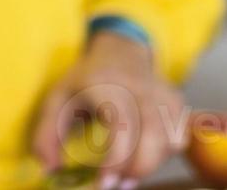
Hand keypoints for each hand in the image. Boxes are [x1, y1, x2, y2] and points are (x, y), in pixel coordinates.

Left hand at [32, 32, 186, 189]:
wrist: (121, 50)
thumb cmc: (86, 80)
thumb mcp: (57, 99)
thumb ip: (46, 135)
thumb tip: (50, 169)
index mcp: (106, 86)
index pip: (121, 125)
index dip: (117, 159)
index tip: (104, 183)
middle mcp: (139, 88)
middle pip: (154, 136)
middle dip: (138, 169)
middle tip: (118, 185)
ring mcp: (162, 94)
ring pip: (170, 140)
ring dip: (151, 163)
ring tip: (128, 171)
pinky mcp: (176, 103)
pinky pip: (180, 137)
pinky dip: (164, 153)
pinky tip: (145, 154)